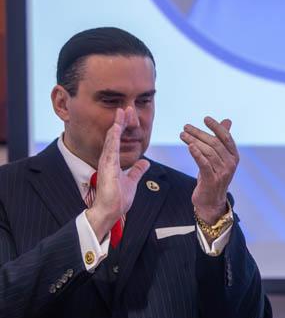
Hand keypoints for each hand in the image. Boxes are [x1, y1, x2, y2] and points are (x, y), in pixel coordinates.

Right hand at [85, 107, 150, 239]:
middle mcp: (109, 159)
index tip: (129, 116)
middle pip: (115, 136)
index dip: (124, 128)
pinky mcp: (107, 166)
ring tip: (122, 110)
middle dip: (121, 121)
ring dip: (118, 124)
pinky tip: (117, 125)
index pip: (119, 141)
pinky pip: (111, 147)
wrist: (110, 211)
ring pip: (112, 138)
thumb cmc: (118, 199)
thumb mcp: (131, 181)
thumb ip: (137, 170)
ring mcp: (107, 161)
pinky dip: (114, 135)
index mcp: (114, 162)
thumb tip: (145, 162)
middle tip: (126, 107)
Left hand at [181, 116, 238, 223]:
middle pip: (214, 143)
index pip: (226, 137)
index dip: (216, 127)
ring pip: (208, 152)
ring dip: (193, 141)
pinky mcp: (212, 180)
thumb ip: (222, 139)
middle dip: (199, 133)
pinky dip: (197, 154)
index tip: (205, 118)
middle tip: (185, 127)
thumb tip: (227, 120)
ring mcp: (222, 172)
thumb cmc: (214, 176)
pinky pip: (204, 164)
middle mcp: (230, 164)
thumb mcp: (220, 157)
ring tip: (182, 135)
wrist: (211, 201)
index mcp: (234, 156)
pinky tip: (189, 146)